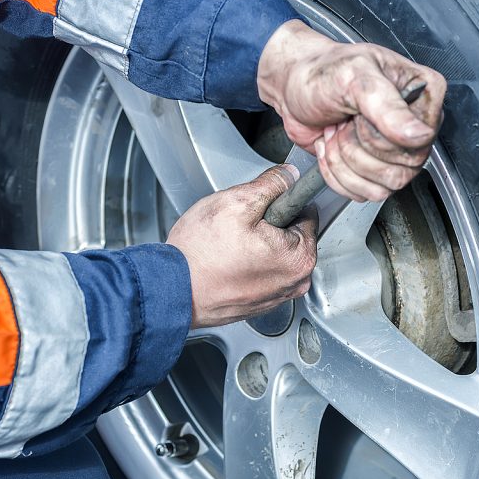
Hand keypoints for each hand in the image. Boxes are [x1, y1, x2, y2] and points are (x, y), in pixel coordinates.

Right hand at [166, 165, 317, 328]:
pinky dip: (248, 264)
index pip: (306, 212)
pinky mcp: (260, 303)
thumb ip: (271, 184)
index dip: (280, 201)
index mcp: (300, 257)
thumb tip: (290, 175)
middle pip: (292, 234)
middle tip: (237, 227)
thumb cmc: (200, 255)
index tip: (260, 206)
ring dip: (257, 245)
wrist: (172, 290)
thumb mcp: (236, 203)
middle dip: (268, 224)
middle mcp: (295, 281)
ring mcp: (278, 295)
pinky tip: (228, 262)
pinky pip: (262, 273)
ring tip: (230, 246)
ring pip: (276, 254)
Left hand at [257, 20, 446, 201]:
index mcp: (424, 93)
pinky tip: (332, 146)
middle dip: (357, 148)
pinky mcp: (374, 171)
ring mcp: (396, 151)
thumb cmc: (323, 73)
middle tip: (344, 122)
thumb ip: (388, 105)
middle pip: (402, 170)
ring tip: (336, 132)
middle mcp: (415, 125)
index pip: (420, 141)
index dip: (381, 136)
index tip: (359, 114)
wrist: (293, 88)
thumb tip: (420, 135)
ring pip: (383, 187)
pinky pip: (365, 193)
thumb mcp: (354, 77)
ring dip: (345, 162)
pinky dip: (336, 174)